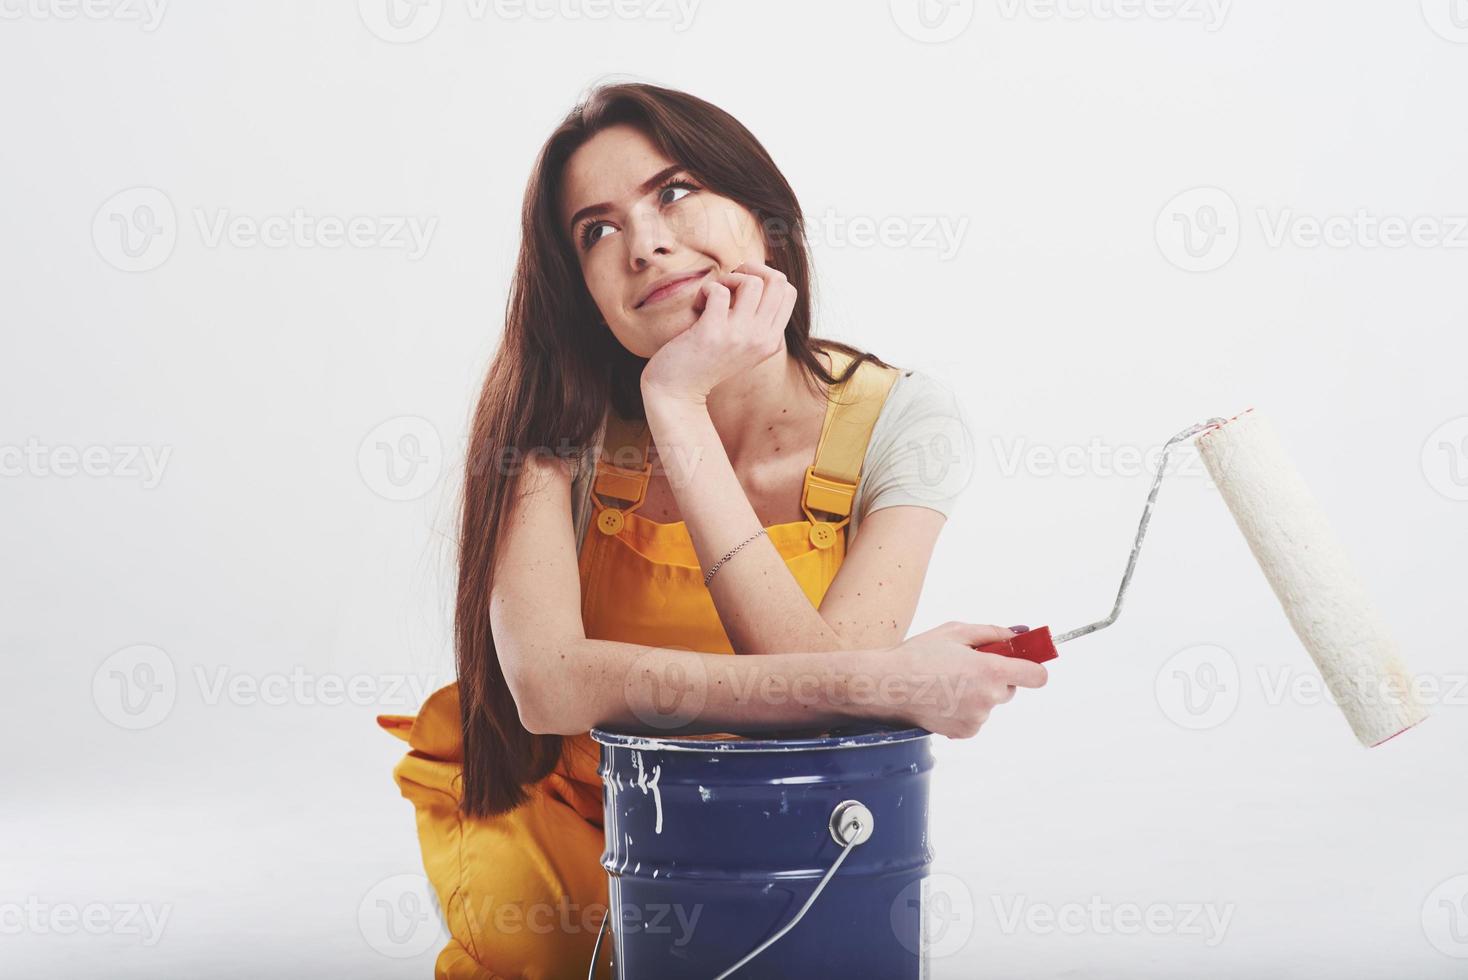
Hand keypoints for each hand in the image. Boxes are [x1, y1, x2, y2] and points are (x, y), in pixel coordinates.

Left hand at [639, 260, 797, 404]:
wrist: (678, 392)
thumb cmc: (705, 362)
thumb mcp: (742, 346)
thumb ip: (756, 320)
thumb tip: (757, 276)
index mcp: (771, 341)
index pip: (788, 292)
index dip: (765, 277)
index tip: (743, 286)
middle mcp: (761, 339)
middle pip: (778, 281)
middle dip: (751, 270)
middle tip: (730, 283)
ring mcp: (739, 336)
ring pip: (752, 282)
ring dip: (729, 279)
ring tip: (713, 295)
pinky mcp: (713, 333)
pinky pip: (718, 290)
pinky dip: (705, 290)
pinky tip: (698, 306)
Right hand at [870, 622, 1049, 737]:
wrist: (887, 686)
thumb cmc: (917, 656)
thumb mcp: (955, 632)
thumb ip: (991, 633)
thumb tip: (1015, 635)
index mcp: (991, 671)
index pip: (1036, 676)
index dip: (1033, 667)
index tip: (1025, 662)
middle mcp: (988, 698)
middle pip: (1010, 689)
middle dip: (996, 677)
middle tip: (968, 666)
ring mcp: (977, 719)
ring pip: (989, 703)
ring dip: (977, 693)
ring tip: (946, 682)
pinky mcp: (964, 732)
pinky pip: (975, 717)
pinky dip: (964, 709)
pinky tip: (942, 697)